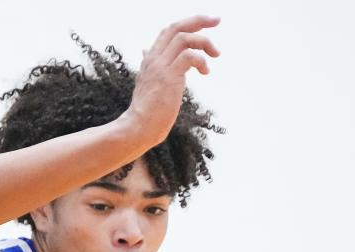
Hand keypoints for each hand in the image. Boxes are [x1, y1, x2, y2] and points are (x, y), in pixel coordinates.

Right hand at [124, 16, 220, 146]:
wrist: (138, 127)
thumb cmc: (146, 111)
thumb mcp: (145, 81)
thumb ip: (149, 65)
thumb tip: (144, 50)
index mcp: (150, 58)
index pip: (168, 31)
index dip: (187, 24)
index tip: (205, 24)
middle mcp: (154, 58)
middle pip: (176, 27)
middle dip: (199, 21)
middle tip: (216, 21)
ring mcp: (161, 67)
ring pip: (184, 38)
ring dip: (204, 42)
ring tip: (215, 54)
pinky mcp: (170, 77)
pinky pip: (190, 56)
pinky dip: (202, 60)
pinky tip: (205, 72)